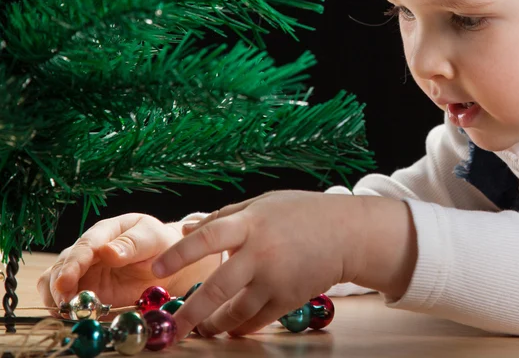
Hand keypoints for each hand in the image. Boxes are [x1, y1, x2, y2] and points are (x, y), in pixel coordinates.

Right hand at [37, 213, 185, 311]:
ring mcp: (83, 270)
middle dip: (60, 285)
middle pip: (63, 265)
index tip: (65, 282)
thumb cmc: (160, 245)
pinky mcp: (83, 290)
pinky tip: (72, 316)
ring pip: (53, 281)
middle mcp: (89, 249)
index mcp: (106, 231)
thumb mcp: (151, 240)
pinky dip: (61, 308)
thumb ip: (131, 244)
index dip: (73, 264)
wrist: (167, 265)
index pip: (85, 245)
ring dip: (56, 298)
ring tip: (69, 312)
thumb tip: (106, 251)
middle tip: (67, 305)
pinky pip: (62, 299)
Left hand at [152, 190, 415, 338]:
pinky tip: (230, 328)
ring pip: (236, 312)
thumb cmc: (300, 213)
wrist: (346, 233)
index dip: (180, 254)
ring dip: (214, 325)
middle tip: (168, 329)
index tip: (157, 270)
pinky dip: (240, 326)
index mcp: (251, 222)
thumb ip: (224, 215)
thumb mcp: (262, 204)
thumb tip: (186, 228)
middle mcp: (261, 252)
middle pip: (217, 287)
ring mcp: (276, 279)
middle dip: (189, 311)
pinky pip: (257, 320)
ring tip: (200, 329)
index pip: (208, 237)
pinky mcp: (289, 299)